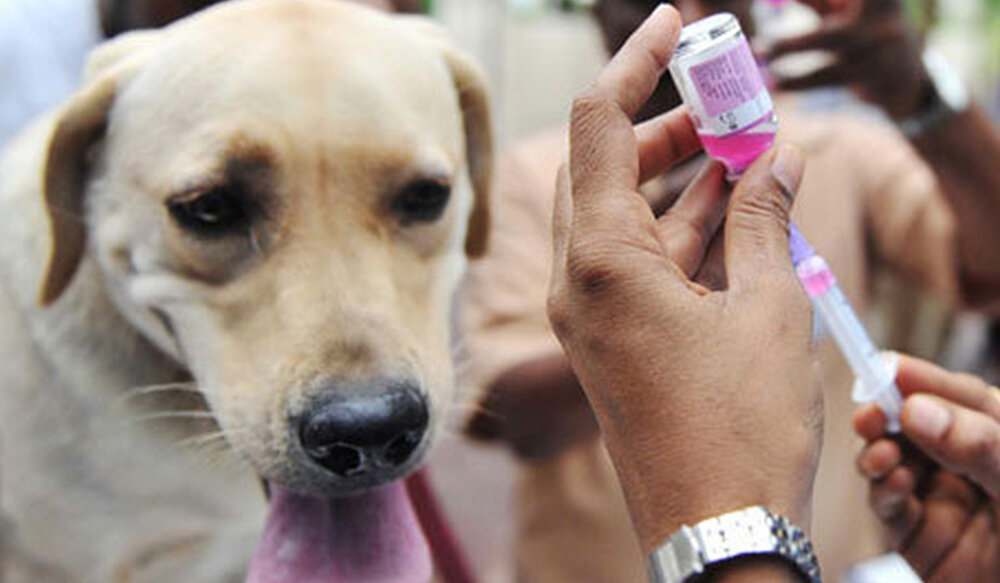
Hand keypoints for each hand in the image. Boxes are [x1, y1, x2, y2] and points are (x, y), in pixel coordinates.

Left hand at [547, 4, 820, 553]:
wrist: (715, 530)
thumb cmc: (741, 428)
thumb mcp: (767, 306)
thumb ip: (763, 218)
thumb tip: (776, 155)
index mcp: (600, 259)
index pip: (598, 124)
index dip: (633, 62)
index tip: (674, 21)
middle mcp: (578, 280)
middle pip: (604, 166)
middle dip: (664, 124)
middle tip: (724, 98)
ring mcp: (590, 312)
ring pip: (621, 213)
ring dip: (675, 175)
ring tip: (739, 142)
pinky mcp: (611, 338)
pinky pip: (634, 260)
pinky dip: (676, 226)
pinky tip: (728, 201)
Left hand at [769, 0, 929, 118]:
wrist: (904, 83)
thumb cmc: (866, 35)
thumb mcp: (850, 14)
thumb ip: (821, 3)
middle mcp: (882, 16)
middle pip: (838, 16)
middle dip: (809, 0)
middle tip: (766, 35)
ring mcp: (879, 46)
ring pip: (828, 40)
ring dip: (788, 46)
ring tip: (760, 52)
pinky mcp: (869, 77)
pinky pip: (827, 77)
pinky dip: (798, 81)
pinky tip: (775, 84)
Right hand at [854, 354, 999, 580]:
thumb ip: (978, 445)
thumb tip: (916, 408)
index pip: (962, 397)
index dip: (923, 379)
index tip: (887, 367)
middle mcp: (969, 466)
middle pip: (916, 426)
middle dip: (887, 416)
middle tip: (869, 413)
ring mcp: (943, 501)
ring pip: (893, 463)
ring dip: (879, 454)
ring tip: (882, 456)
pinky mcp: (920, 538)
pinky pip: (891, 508)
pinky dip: (886, 493)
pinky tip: (895, 486)